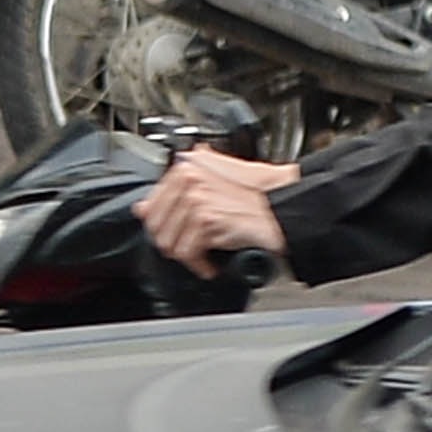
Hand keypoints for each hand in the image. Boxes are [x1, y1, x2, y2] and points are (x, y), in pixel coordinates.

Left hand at [138, 146, 301, 268]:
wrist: (288, 206)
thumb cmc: (261, 194)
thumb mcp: (217, 183)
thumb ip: (178, 190)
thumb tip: (143, 207)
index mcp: (187, 166)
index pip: (151, 206)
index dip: (162, 228)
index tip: (175, 235)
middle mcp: (188, 178)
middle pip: (156, 226)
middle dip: (172, 244)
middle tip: (188, 251)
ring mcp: (197, 198)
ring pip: (169, 241)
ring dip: (187, 256)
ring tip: (201, 257)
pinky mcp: (207, 219)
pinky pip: (188, 252)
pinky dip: (200, 264)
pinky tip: (210, 264)